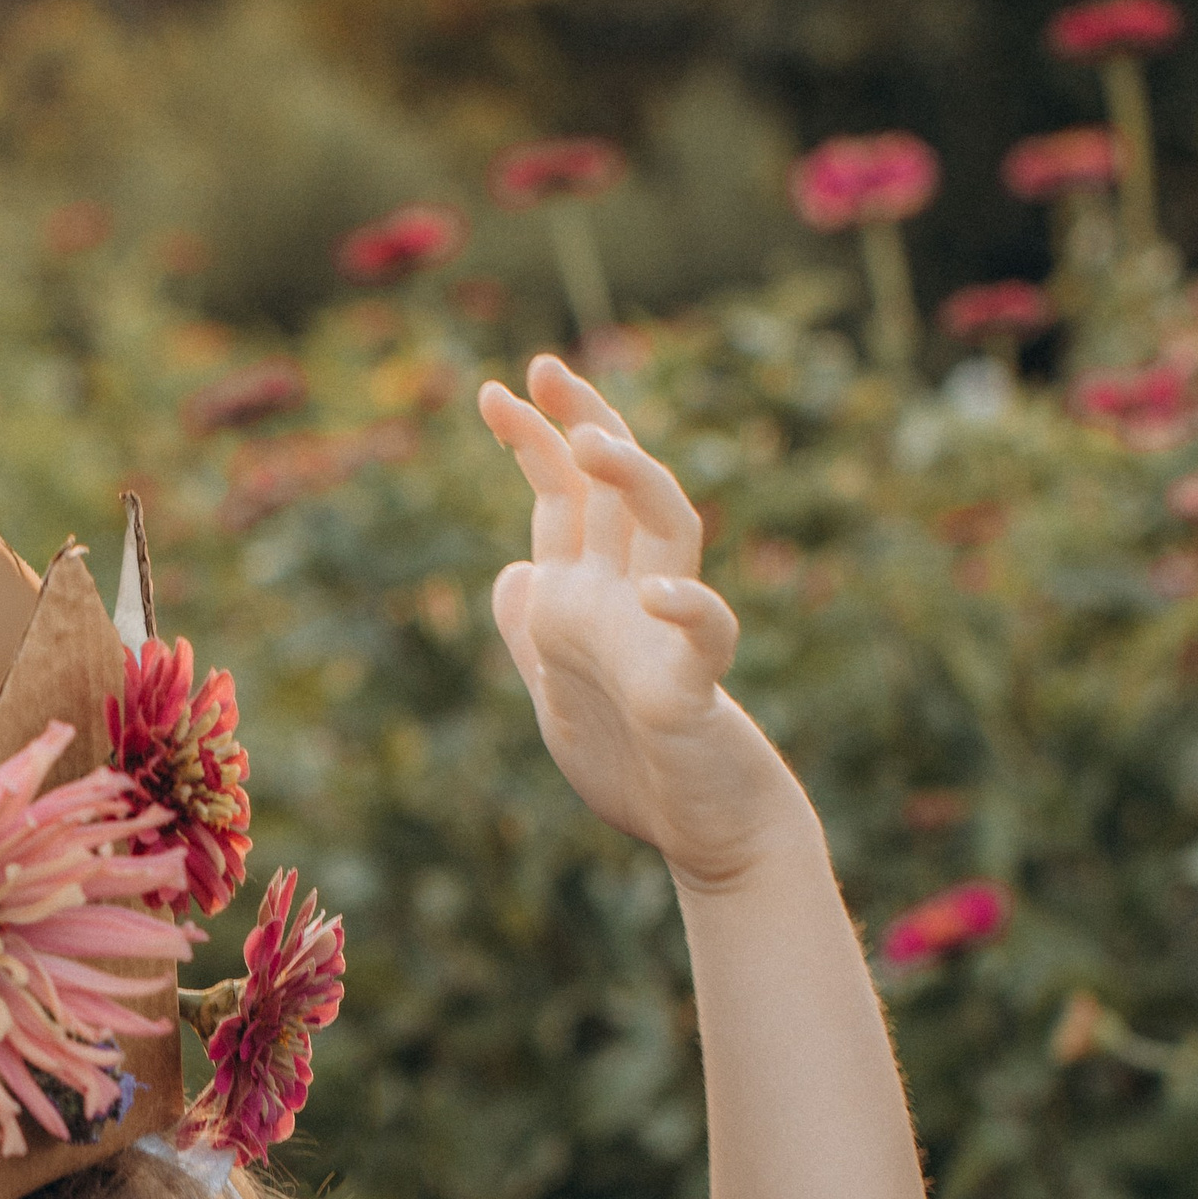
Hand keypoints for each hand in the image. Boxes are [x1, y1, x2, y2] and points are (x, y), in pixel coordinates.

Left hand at [479, 357, 805, 888]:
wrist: (702, 831)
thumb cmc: (635, 763)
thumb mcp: (556, 695)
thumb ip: (534, 633)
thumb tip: (511, 571)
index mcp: (589, 598)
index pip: (565, 499)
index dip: (534, 442)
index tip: (493, 390)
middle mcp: (630, 598)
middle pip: (615, 489)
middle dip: (583, 423)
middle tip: (543, 367)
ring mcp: (666, 634)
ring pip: (669, 531)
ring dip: (636, 484)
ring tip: (593, 445)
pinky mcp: (694, 685)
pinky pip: (705, 633)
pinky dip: (688, 609)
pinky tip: (658, 595)